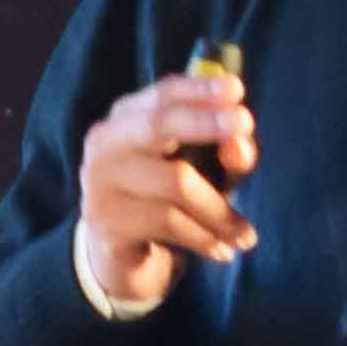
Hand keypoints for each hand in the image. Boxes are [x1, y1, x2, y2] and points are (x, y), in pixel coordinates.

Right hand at [75, 67, 257, 307]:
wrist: (119, 256)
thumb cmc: (167, 201)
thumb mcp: (206, 171)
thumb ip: (226, 154)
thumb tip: (240, 144)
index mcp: (128, 119)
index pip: (163, 94)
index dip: (199, 89)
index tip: (236, 89)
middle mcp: (106, 144)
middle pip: (159, 124)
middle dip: (207, 124)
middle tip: (246, 130)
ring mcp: (100, 184)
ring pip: (175, 183)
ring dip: (220, 212)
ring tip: (246, 235)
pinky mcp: (106, 223)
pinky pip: (168, 222)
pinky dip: (204, 238)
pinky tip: (222, 250)